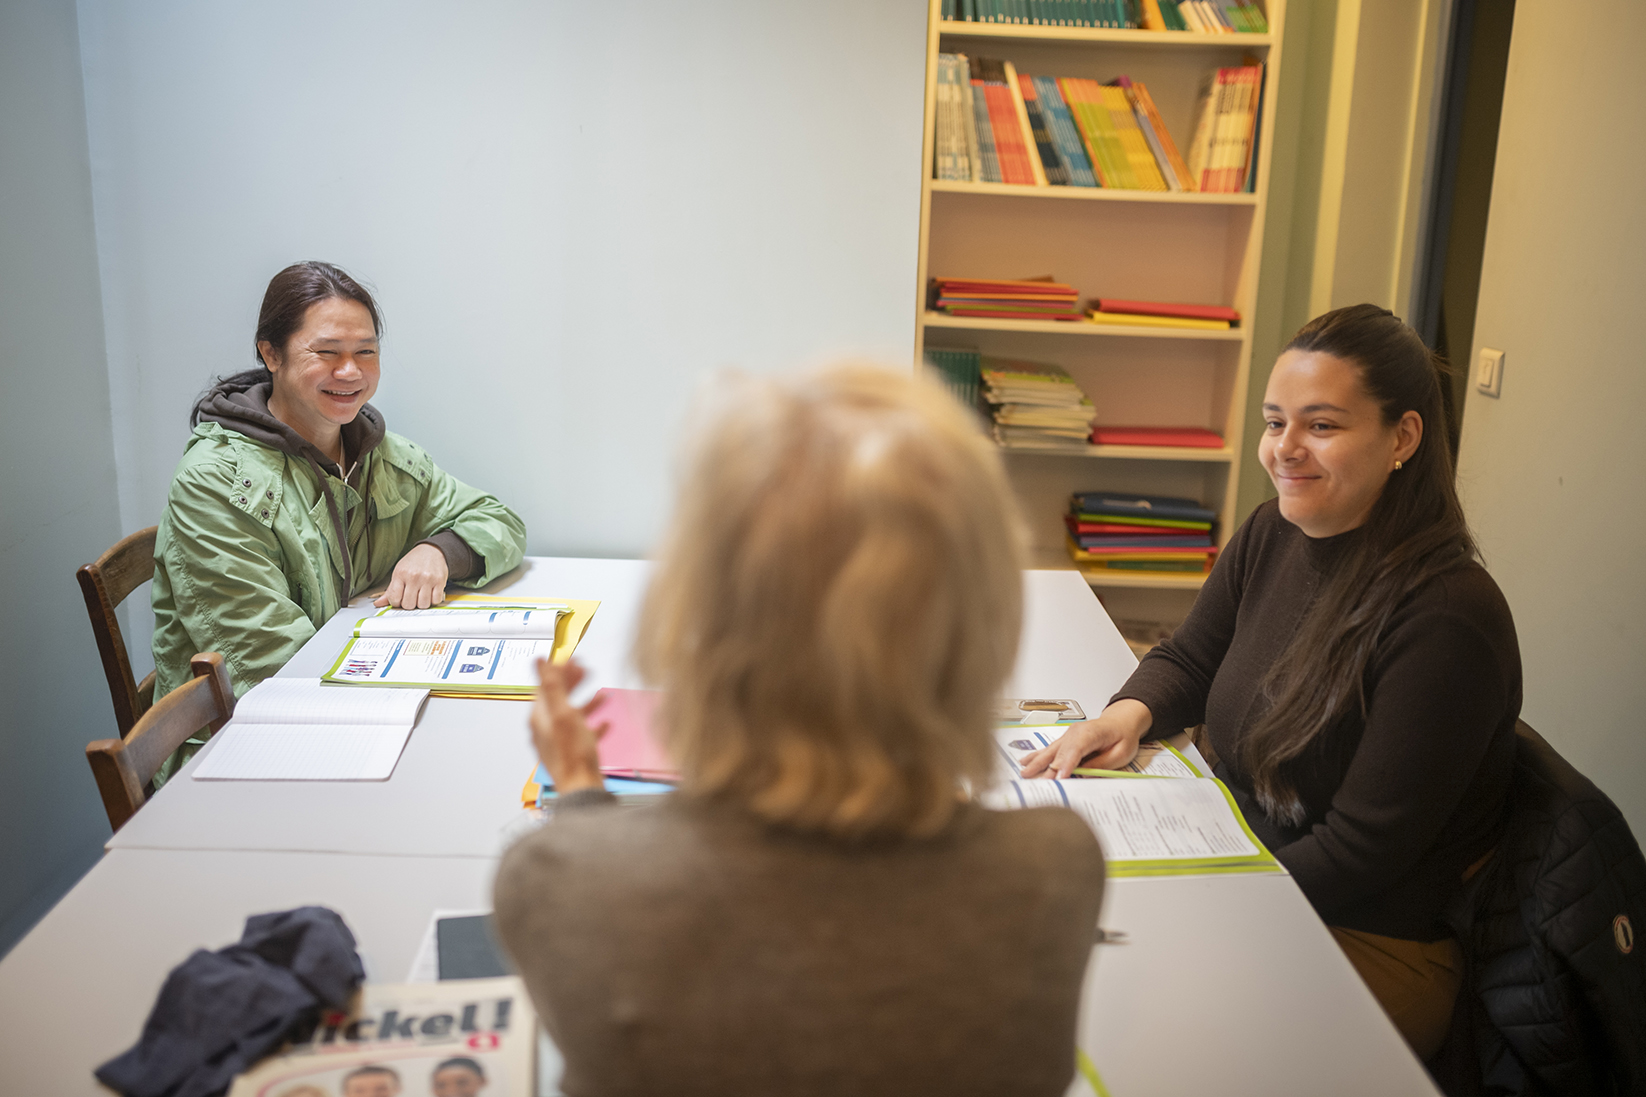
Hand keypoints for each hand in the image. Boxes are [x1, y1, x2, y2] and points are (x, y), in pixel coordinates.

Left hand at [375, 543, 448, 607]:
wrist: (432, 550)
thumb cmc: (414, 562)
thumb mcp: (399, 572)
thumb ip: (390, 589)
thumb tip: (379, 603)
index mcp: (400, 574)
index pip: (394, 598)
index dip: (396, 603)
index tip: (399, 600)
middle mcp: (414, 576)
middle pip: (409, 604)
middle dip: (409, 604)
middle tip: (411, 597)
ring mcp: (427, 579)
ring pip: (423, 604)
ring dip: (422, 603)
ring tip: (421, 596)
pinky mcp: (439, 581)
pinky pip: (435, 600)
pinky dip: (433, 600)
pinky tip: (430, 594)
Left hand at [530, 658, 606, 793]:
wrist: (582, 788)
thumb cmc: (573, 754)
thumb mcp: (564, 714)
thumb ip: (553, 686)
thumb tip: (540, 662)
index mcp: (540, 717)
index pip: (546, 686)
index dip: (560, 670)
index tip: (574, 659)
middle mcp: (546, 729)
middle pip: (559, 698)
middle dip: (573, 682)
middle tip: (587, 670)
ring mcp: (558, 741)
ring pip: (572, 715)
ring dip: (586, 702)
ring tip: (602, 694)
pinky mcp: (571, 753)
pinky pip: (582, 733)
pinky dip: (592, 723)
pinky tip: (605, 723)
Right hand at [1019, 698, 1153, 778]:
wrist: (1121, 722)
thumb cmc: (1123, 736)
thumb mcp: (1120, 753)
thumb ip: (1101, 764)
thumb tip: (1083, 775)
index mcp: (1092, 733)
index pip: (1077, 749)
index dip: (1067, 764)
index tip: (1060, 778)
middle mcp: (1076, 732)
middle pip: (1060, 752)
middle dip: (1049, 768)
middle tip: (1040, 783)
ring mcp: (1068, 735)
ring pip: (1051, 750)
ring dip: (1038, 762)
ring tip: (1025, 772)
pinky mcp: (1065, 740)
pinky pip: (1050, 749)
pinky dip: (1037, 756)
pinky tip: (1025, 761)